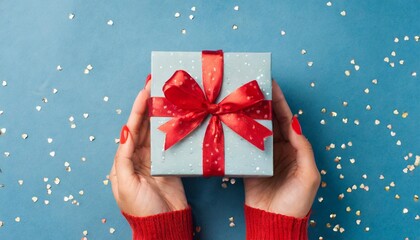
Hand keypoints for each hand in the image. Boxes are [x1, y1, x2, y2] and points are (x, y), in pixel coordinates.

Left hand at [110, 79, 187, 216]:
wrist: (163, 224)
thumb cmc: (140, 208)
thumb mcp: (125, 184)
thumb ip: (124, 157)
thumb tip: (125, 131)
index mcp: (123, 161)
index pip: (129, 129)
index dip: (137, 110)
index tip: (144, 91)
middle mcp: (137, 156)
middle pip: (142, 126)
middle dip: (148, 106)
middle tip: (155, 85)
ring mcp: (154, 159)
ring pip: (156, 131)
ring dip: (160, 114)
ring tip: (166, 95)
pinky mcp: (169, 163)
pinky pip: (168, 141)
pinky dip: (171, 128)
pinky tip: (176, 116)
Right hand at [244, 81, 320, 217]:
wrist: (275, 221)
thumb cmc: (297, 201)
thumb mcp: (309, 174)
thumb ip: (303, 148)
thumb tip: (294, 124)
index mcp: (294, 148)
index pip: (287, 119)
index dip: (280, 102)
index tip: (272, 85)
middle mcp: (279, 148)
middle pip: (270, 121)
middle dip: (263, 103)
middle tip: (253, 87)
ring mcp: (263, 156)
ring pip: (256, 130)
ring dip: (249, 115)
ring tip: (241, 99)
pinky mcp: (250, 165)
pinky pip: (244, 146)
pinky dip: (239, 133)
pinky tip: (232, 122)